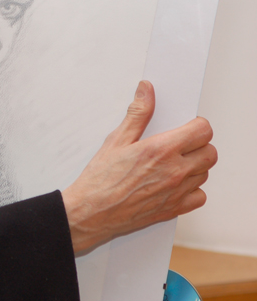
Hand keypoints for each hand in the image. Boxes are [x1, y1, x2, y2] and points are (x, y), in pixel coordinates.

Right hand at [62, 80, 216, 254]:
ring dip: (194, 166)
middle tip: (179, 144)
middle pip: (210, 152)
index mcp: (161, 150)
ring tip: (171, 163)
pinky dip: (192, 189)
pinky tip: (173, 183)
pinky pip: (199, 196)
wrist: (92, 212)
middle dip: (198, 145)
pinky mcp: (175, 209)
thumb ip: (137, 113)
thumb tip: (147, 90)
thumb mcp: (116, 140)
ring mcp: (177, 192)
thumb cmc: (100, 178)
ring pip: (205, 173)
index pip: (203, 131)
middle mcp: (174, 171)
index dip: (196, 125)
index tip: (185, 126)